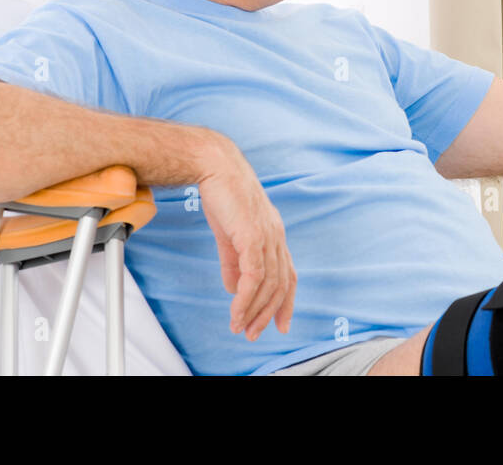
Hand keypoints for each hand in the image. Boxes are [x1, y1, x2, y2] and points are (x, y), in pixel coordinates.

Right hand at [197, 140, 296, 339]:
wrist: (215, 167)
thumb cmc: (223, 195)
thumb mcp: (229, 234)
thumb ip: (233, 262)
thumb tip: (234, 288)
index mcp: (274, 235)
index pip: (287, 274)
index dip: (286, 302)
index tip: (280, 325)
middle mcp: (277, 236)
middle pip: (280, 285)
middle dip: (268, 314)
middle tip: (254, 335)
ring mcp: (267, 236)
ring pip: (268, 284)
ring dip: (254, 311)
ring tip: (240, 328)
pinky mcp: (253, 235)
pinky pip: (253, 275)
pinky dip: (245, 298)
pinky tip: (236, 311)